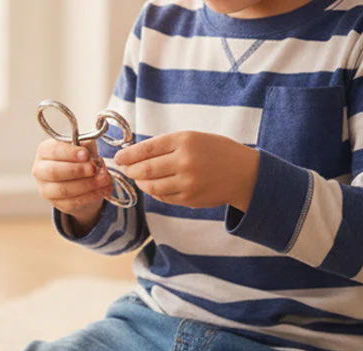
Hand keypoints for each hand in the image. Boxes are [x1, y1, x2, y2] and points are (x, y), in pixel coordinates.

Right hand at [32, 139, 113, 234]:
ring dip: (87, 185)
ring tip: (105, 179)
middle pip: (54, 172)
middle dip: (77, 170)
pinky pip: (74, 202)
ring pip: (64, 190)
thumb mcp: (83, 147)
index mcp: (44, 151)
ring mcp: (47, 190)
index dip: (69, 153)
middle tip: (94, 169)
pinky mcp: (58, 204)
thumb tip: (89, 153)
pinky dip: (91, 196)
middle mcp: (40, 171)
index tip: (86, 154)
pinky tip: (104, 190)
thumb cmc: (80, 160)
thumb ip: (86, 147)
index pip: (52, 151)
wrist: (81, 182)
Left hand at [114, 131, 258, 210]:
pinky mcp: (189, 199)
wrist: (243, 174)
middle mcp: (185, 162)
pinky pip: (163, 197)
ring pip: (152, 186)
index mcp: (185, 141)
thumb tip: (138, 153)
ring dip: (141, 183)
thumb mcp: (195, 138)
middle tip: (125, 169)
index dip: (129, 154)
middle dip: (131, 170)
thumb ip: (169, 145)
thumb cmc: (217, 152)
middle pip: (146, 169)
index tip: (118, 157)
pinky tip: (153, 187)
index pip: (148, 148)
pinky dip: (154, 193)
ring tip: (138, 179)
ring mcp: (187, 183)